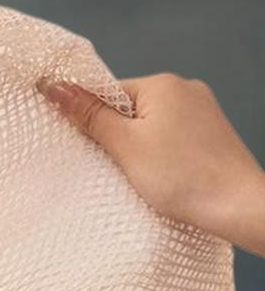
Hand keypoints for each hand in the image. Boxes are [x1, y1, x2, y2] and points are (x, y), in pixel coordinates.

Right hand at [37, 73, 264, 255]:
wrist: (235, 205)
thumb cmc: (182, 176)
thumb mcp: (125, 146)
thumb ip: (90, 116)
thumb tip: (56, 88)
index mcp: (162, 84)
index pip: (108, 93)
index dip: (90, 119)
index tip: (81, 144)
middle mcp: (185, 90)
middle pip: (128, 110)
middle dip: (114, 137)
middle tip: (109, 165)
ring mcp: (200, 113)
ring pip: (149, 126)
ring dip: (135, 149)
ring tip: (136, 175)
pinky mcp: (208, 136)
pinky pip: (169, 139)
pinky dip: (157, 156)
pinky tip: (157, 177)